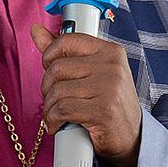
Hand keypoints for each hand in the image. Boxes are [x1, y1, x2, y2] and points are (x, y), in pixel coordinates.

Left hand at [32, 23, 142, 166]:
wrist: (132, 136)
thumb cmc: (108, 102)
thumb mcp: (92, 72)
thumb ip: (64, 52)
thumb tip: (36, 30)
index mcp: (110, 51)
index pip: (67, 40)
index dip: (49, 55)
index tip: (49, 69)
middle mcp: (112, 66)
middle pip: (57, 68)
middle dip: (47, 88)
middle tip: (52, 99)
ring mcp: (109, 88)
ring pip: (57, 91)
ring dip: (48, 108)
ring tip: (54, 115)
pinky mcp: (103, 111)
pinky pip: (62, 110)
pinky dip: (53, 120)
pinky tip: (57, 125)